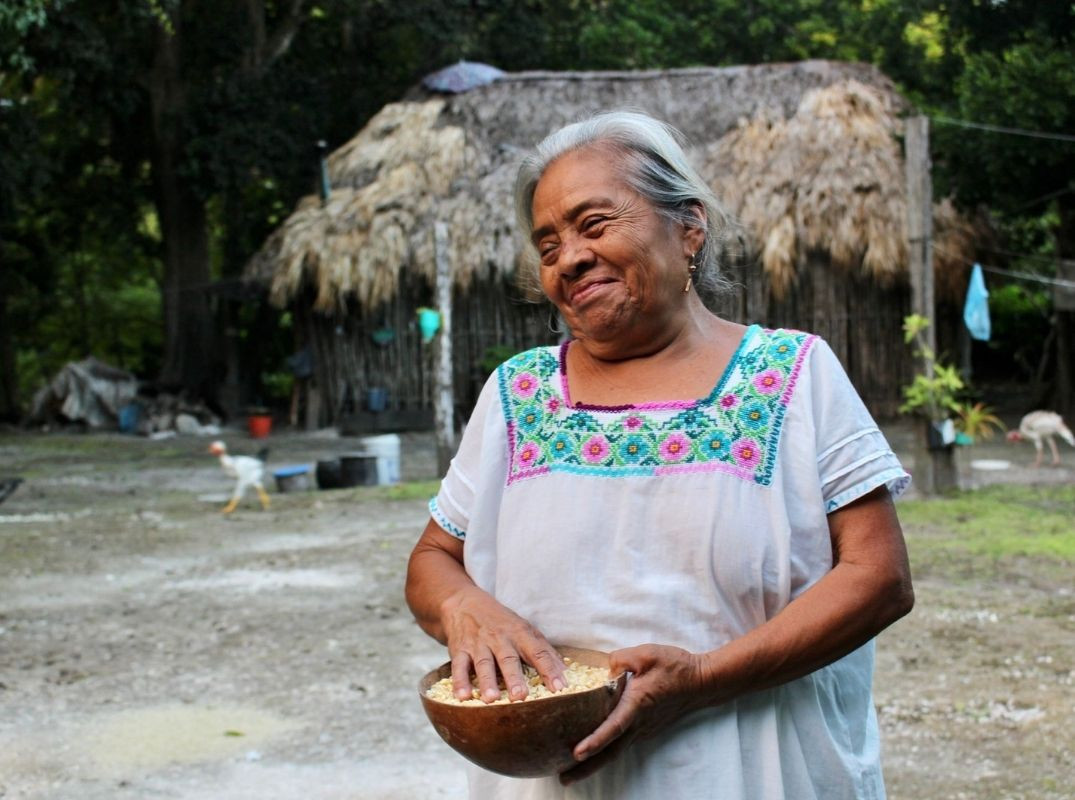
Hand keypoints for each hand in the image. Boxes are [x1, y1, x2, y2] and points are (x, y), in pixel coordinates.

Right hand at [441, 586, 565, 703]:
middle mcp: (500, 638)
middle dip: (514, 677)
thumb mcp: (524, 629)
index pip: (537, 651)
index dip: (549, 668)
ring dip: (487, 681)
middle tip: (521, 696)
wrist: (465, 603)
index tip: (559, 686)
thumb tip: (565, 671)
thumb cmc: (501, 621)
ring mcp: (479, 644)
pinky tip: (462, 696)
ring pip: (484, 663)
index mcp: (520, 633)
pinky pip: (459, 666)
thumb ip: (544, 650)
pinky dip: (459, 681)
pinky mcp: (460, 650)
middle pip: (508, 658)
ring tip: (491, 698)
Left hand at [559, 644, 708, 784]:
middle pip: (610, 751)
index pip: (613, 726)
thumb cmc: (676, 666)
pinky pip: (623, 743)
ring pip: (616, 750)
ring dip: (594, 763)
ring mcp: (643, 729)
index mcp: (637, 704)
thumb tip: (604, 668)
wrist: (701, 681)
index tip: (577, 753)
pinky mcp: (646, 728)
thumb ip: (620, 659)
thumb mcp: (646, 654)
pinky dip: (606, 751)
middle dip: (586, 767)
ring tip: (571, 773)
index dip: (595, 741)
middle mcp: (639, 723)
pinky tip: (594, 753)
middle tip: (563, 780)